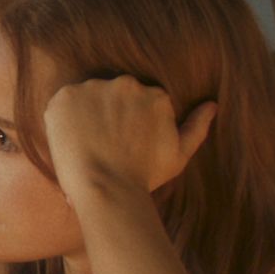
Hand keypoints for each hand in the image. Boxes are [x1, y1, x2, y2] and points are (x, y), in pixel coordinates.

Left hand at [42, 76, 216, 198]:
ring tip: (86, 145)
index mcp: (155, 95)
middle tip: (102, 145)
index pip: (137, 101)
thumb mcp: (179, 154)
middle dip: (107, 115)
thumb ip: (197, 126)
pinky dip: (62, 119)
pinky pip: (62, 102)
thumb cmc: (144, 176)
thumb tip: (212, 105)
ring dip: (85, 115)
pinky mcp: (66, 96)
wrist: (106, 189)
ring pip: (87, 97)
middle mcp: (127, 84)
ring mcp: (95, 88)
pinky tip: (70, 140)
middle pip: (113, 95)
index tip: (121, 143)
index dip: (126, 123)